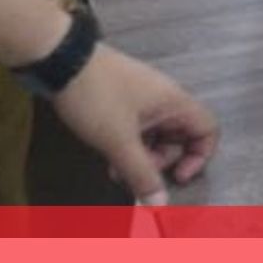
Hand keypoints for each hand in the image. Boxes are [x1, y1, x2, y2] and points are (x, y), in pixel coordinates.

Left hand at [41, 42, 212, 198]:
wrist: (56, 56)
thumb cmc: (94, 96)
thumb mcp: (119, 140)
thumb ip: (141, 174)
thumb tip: (159, 205)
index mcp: (174, 101)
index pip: (207, 130)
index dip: (199, 157)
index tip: (176, 175)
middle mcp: (161, 96)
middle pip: (178, 137)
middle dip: (159, 161)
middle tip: (134, 173)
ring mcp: (138, 94)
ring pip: (152, 134)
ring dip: (138, 156)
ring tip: (115, 171)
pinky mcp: (117, 95)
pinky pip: (133, 125)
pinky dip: (124, 143)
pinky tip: (105, 156)